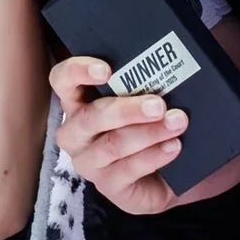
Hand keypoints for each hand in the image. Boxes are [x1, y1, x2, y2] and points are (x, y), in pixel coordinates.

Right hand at [50, 56, 186, 214]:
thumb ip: (148, 80)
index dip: (78, 71)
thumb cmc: (152, 125)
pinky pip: (128, 169)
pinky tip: (174, 146)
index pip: (62, 80)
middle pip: (90, 116)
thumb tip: (172, 53)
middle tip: (158, 105)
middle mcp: (76, 132)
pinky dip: (154, 156)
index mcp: (79, 102)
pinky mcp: (108, 186)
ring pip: (113, 145)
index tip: (106, 70)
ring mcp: (89, 162)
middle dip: (127, 109)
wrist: (171, 172)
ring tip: (177, 123)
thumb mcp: (146, 99)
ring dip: (149, 132)